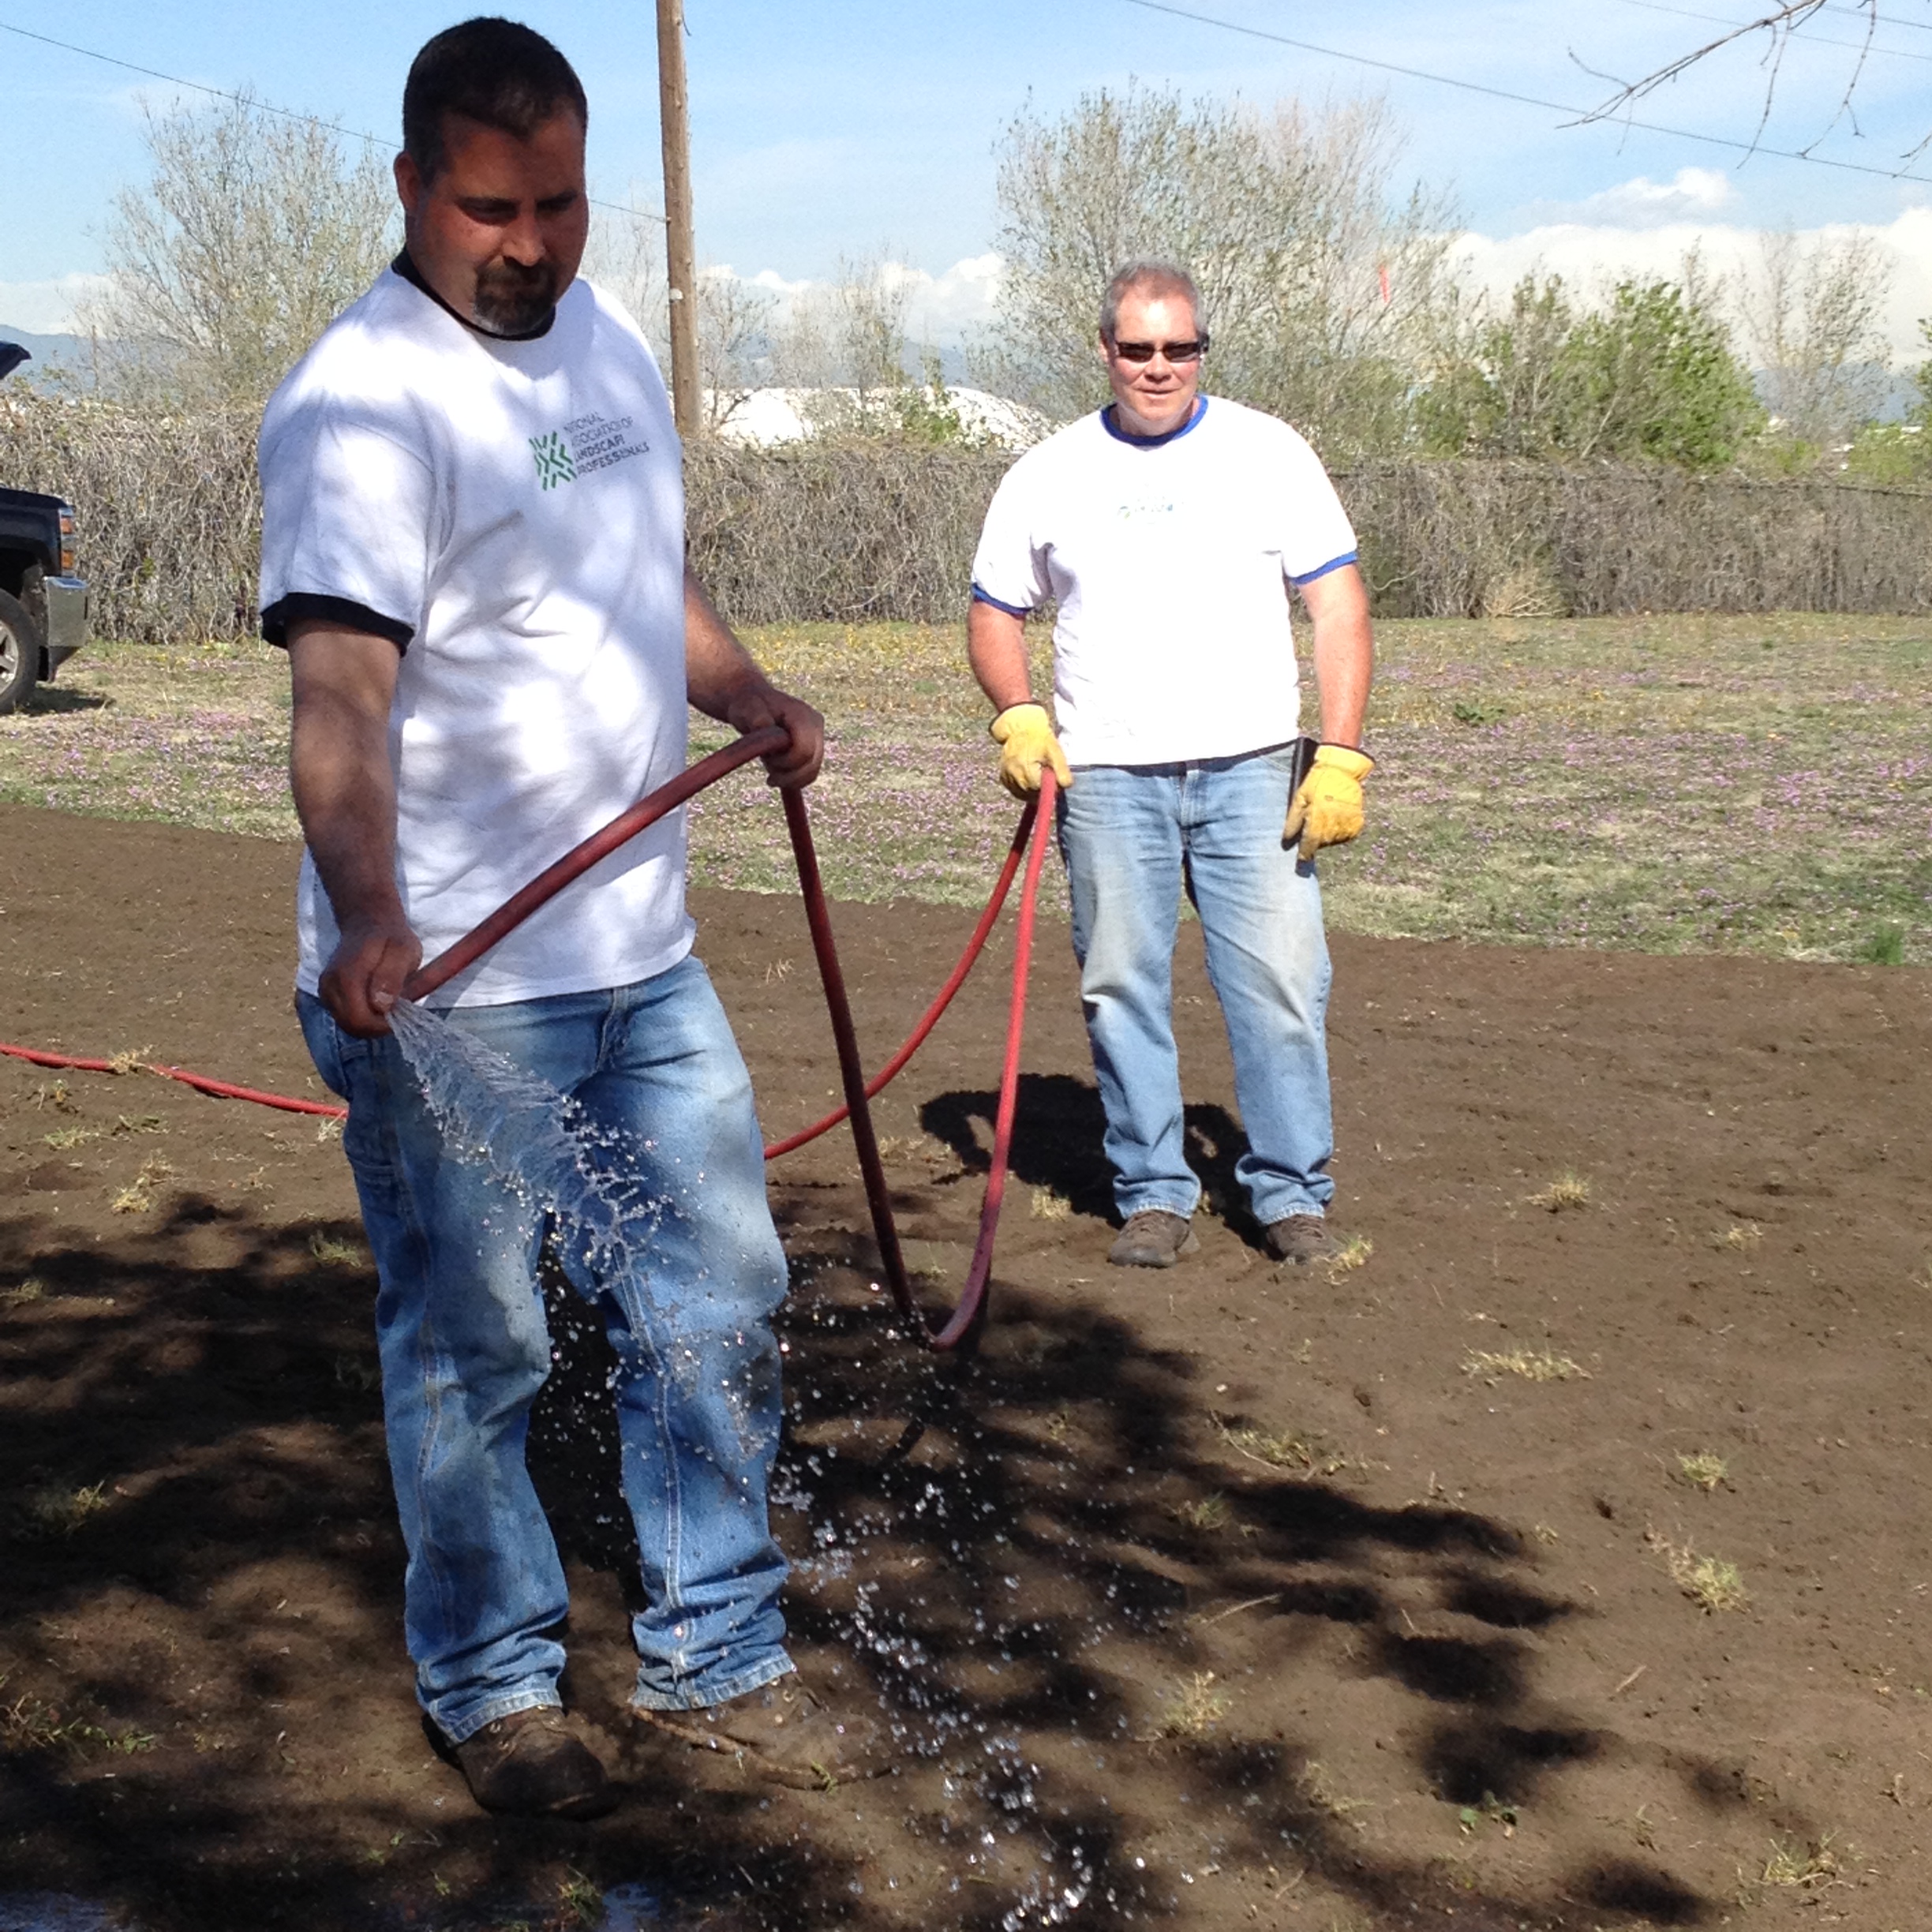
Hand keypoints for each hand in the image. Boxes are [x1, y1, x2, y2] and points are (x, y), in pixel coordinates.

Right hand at [319, 911, 421, 1037]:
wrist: (368, 924)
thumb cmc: (391, 938)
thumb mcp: (403, 951)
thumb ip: (392, 976)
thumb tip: (381, 1005)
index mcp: (348, 975)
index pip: (359, 1019)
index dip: (381, 1026)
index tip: (400, 1015)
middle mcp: (330, 985)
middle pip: (351, 1026)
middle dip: (377, 1027)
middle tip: (397, 1011)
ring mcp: (325, 990)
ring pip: (347, 1025)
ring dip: (370, 1023)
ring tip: (388, 1005)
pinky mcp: (327, 994)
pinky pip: (344, 1018)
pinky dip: (362, 1017)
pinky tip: (376, 1003)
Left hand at [725, 682, 824, 788]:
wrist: (753, 704)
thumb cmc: (747, 706)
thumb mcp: (746, 709)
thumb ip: (756, 718)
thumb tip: (764, 726)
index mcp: (803, 715)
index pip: (804, 751)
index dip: (785, 763)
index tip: (766, 758)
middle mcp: (815, 725)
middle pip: (810, 765)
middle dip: (787, 775)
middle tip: (767, 768)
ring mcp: (817, 736)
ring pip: (811, 772)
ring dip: (789, 779)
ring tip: (770, 770)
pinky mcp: (814, 747)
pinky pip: (809, 773)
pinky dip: (794, 781)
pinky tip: (779, 780)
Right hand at [989, 702, 1071, 800]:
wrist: (1021, 728)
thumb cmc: (1040, 739)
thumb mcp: (1054, 751)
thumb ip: (1061, 769)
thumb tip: (1066, 786)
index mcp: (1026, 769)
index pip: (1040, 790)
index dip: (1049, 787)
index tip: (1053, 778)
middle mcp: (1013, 775)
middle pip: (1030, 794)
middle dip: (1040, 790)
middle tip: (1046, 776)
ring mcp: (1006, 777)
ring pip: (1022, 795)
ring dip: (1032, 791)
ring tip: (1038, 776)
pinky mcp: (1003, 778)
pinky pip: (1015, 791)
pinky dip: (1023, 789)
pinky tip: (1029, 779)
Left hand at [1282, 743, 1373, 860]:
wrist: (1341, 770)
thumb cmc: (1317, 782)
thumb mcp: (1299, 798)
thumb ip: (1293, 821)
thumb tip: (1287, 840)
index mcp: (1317, 818)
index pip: (1310, 843)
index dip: (1305, 853)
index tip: (1301, 859)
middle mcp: (1333, 823)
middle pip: (1322, 842)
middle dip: (1316, 840)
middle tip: (1313, 828)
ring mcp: (1347, 823)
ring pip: (1334, 839)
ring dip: (1328, 836)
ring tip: (1325, 820)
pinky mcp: (1357, 820)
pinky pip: (1347, 834)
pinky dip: (1340, 831)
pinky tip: (1336, 820)